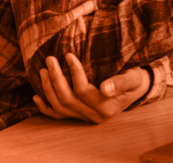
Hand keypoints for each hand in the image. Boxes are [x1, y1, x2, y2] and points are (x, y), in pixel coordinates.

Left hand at [32, 53, 150, 123]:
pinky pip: (58, 115)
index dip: (74, 73)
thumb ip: (121, 83)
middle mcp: (94, 116)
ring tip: (43, 70)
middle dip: (55, 78)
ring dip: (48, 89)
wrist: (136, 89)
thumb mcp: (134, 78)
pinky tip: (36, 97)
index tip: (68, 55)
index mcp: (107, 107)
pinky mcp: (78, 116)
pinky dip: (45, 107)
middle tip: (49, 60)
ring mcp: (85, 117)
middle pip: (67, 99)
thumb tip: (104, 89)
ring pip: (60, 107)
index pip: (83, 91)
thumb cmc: (135, 79)